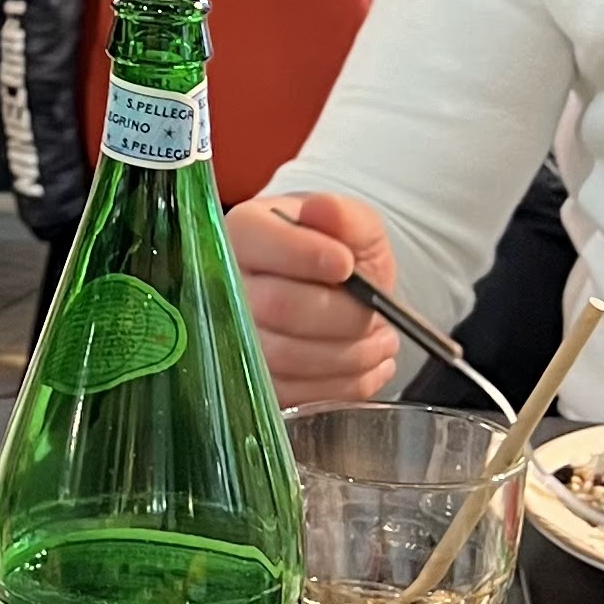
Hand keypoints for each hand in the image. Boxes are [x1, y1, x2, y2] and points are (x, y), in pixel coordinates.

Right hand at [226, 190, 401, 404]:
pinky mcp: (250, 384)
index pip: (259, 244)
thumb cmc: (336, 255)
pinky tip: (365, 363)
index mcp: (243, 234)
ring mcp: (230, 340)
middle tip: (377, 313)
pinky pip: (297, 395)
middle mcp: (223, 286)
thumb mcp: (353, 227)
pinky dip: (345, 383)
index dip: (307, 256)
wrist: (329, 296)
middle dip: (344, 315)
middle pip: (279, 307)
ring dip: (351, 353)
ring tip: (380, 338)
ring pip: (289, 357)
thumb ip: (345, 216)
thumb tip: (323, 209)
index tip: (346, 265)